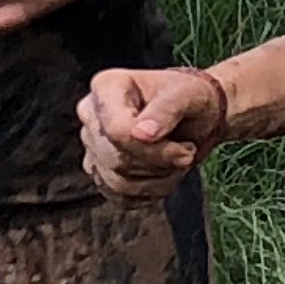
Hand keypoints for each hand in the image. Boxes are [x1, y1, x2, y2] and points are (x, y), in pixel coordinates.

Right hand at [80, 65, 228, 197]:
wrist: (194, 116)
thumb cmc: (190, 98)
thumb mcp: (187, 96)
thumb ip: (167, 110)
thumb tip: (141, 134)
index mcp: (107, 87)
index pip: (117, 131)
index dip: (154, 149)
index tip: (187, 149)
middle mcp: (90, 114)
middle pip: (117, 160)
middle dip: (160, 163)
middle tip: (187, 152)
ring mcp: (91, 144)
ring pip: (118, 182)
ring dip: (159, 180)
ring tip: (178, 160)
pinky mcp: (99, 170)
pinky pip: (120, 196)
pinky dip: (150, 192)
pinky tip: (165, 174)